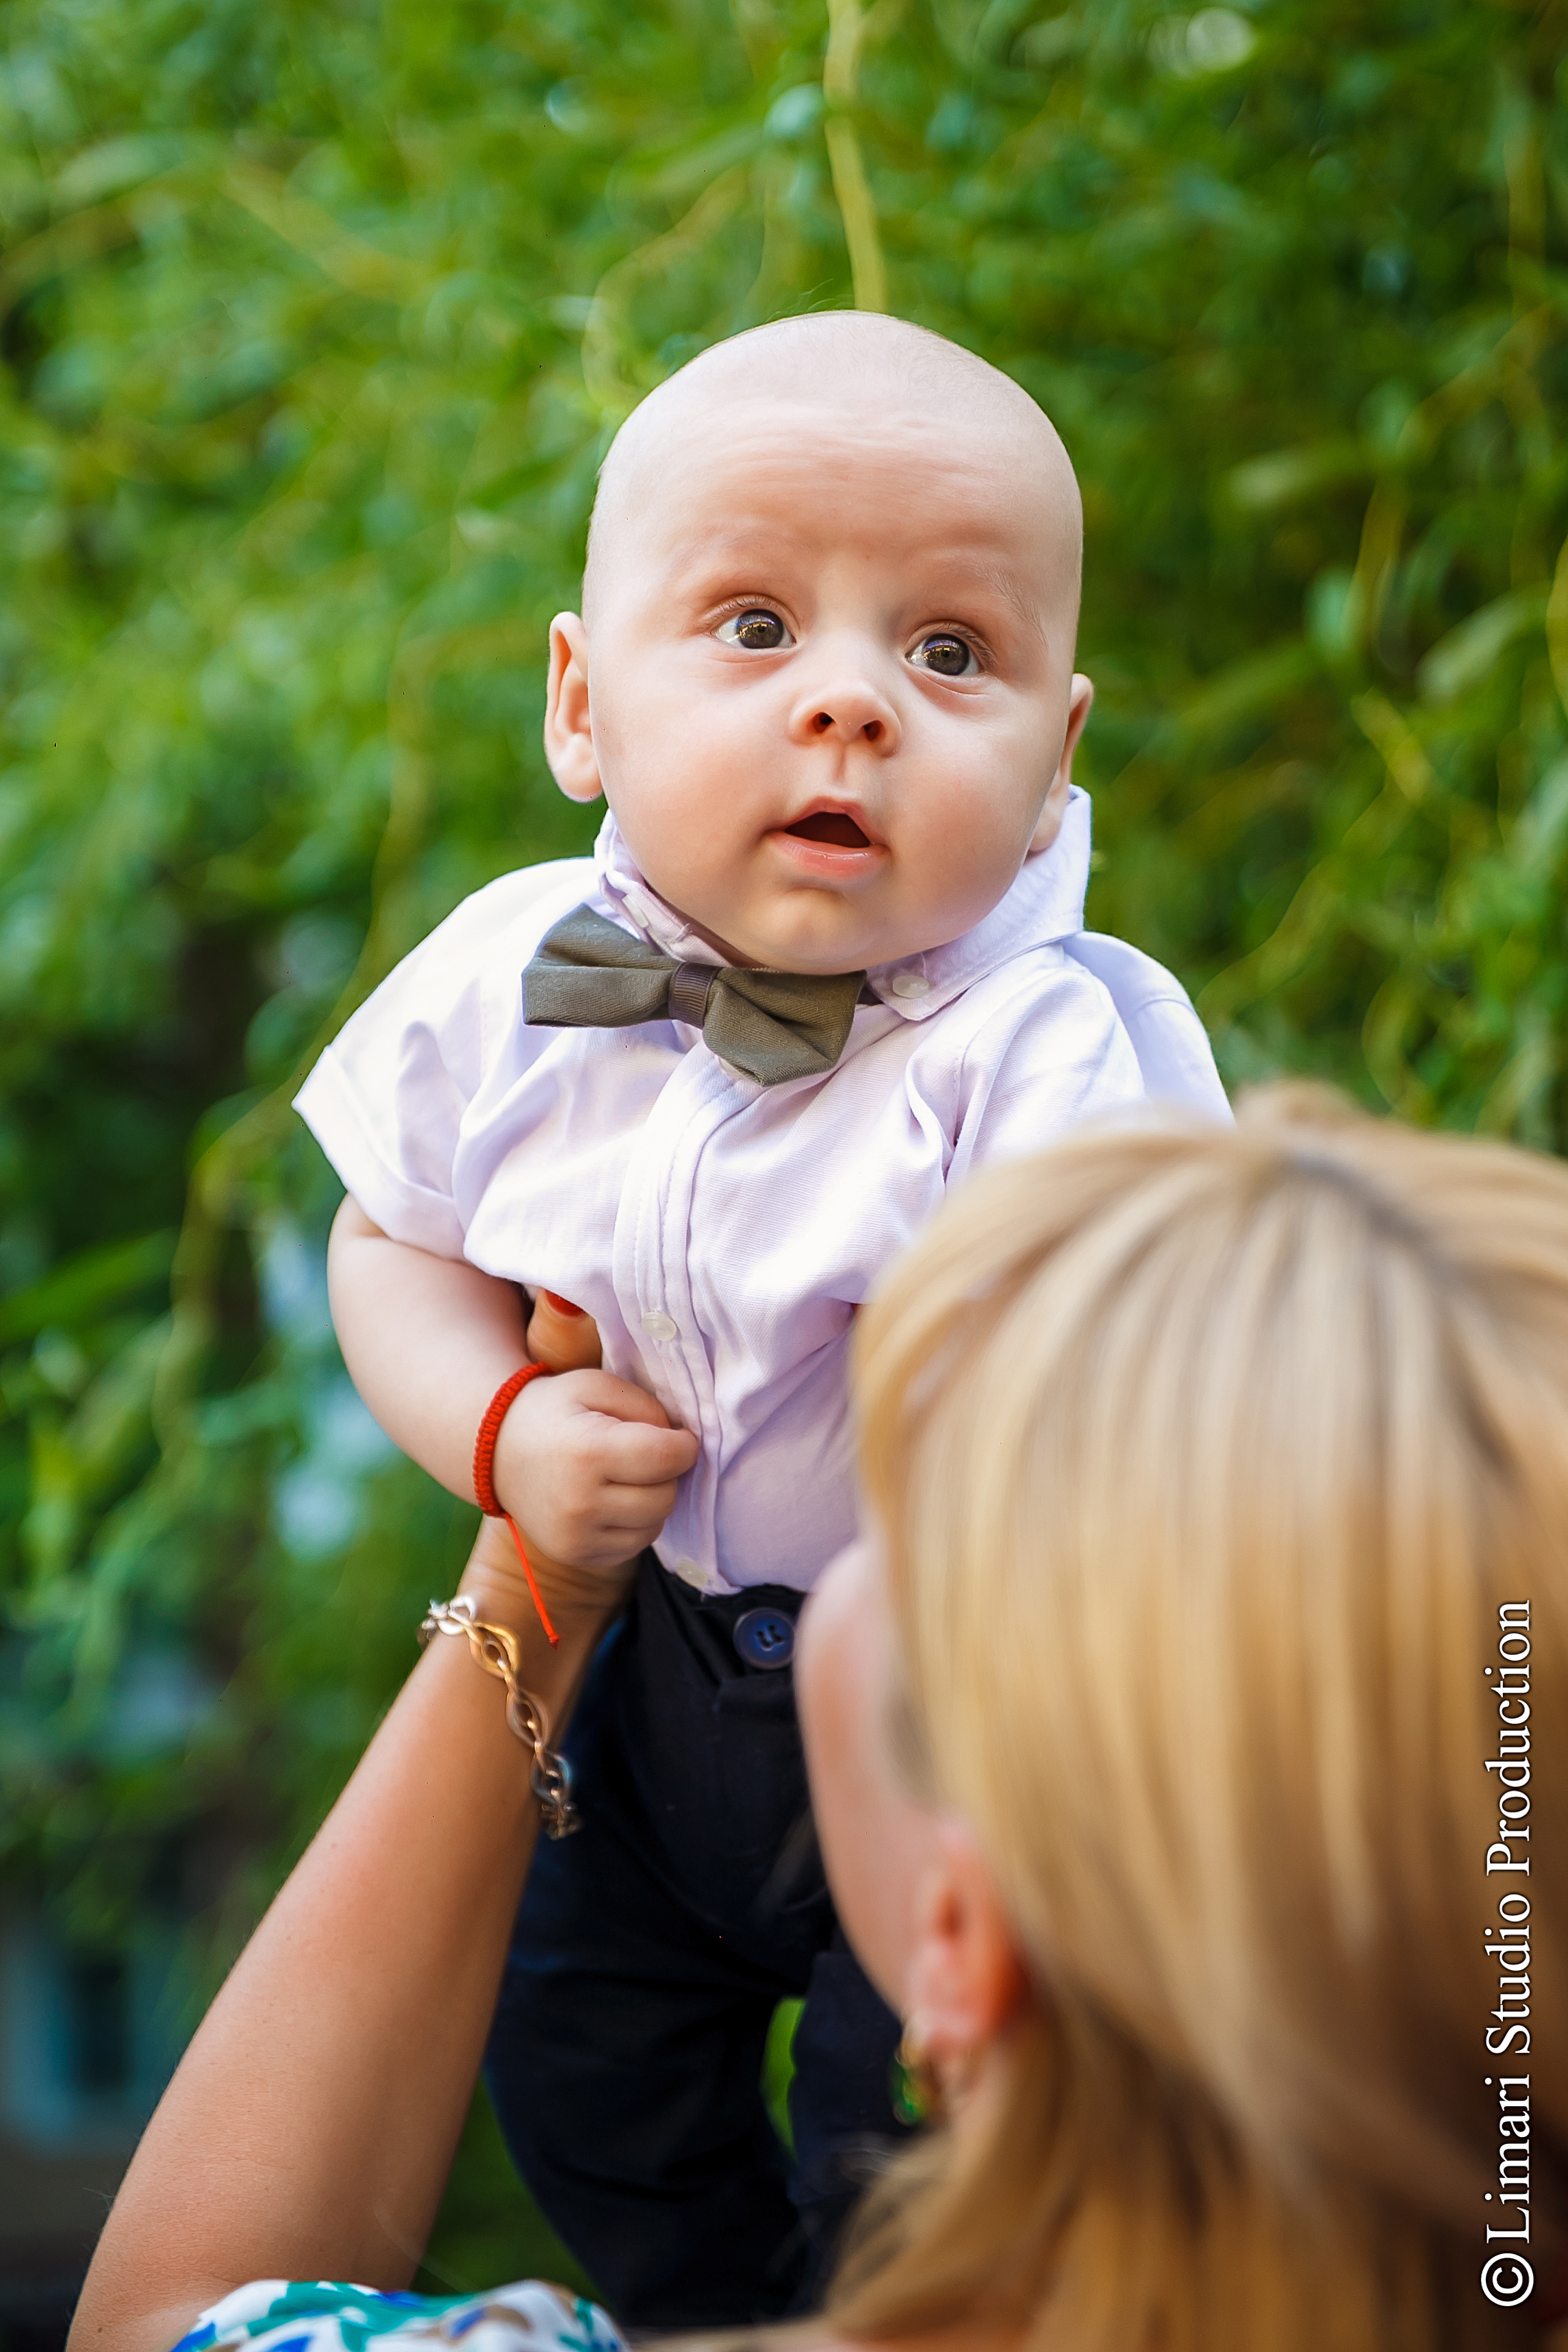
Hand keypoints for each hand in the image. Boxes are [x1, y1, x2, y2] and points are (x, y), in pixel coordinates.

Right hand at [492, 1369, 699, 1571]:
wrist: (497, 1450)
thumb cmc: (555, 1410)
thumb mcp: (597, 1385)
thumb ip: (646, 1407)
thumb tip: (681, 1442)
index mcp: (589, 1452)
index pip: (668, 1458)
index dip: (685, 1445)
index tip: (679, 1437)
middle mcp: (581, 1502)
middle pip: (665, 1497)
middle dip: (668, 1474)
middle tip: (648, 1456)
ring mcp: (576, 1536)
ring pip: (654, 1526)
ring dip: (652, 1501)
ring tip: (627, 1478)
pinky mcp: (575, 1556)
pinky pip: (632, 1546)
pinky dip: (634, 1524)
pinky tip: (613, 1501)